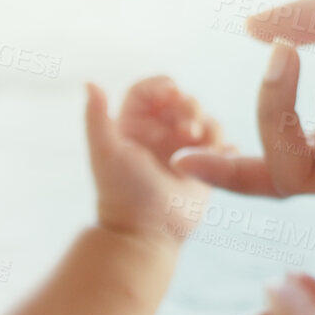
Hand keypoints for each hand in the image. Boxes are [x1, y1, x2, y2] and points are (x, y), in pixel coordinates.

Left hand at [86, 77, 222, 242]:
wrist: (146, 232)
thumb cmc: (123, 192)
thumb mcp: (105, 152)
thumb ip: (96, 117)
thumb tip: (90, 82)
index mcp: (132, 126)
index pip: (148, 90)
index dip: (161, 86)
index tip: (171, 93)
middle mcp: (157, 135)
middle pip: (181, 100)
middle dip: (189, 105)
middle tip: (187, 129)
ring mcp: (181, 150)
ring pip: (205, 119)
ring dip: (208, 125)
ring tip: (198, 144)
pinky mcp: (202, 167)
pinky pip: (221, 145)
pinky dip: (223, 145)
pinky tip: (219, 154)